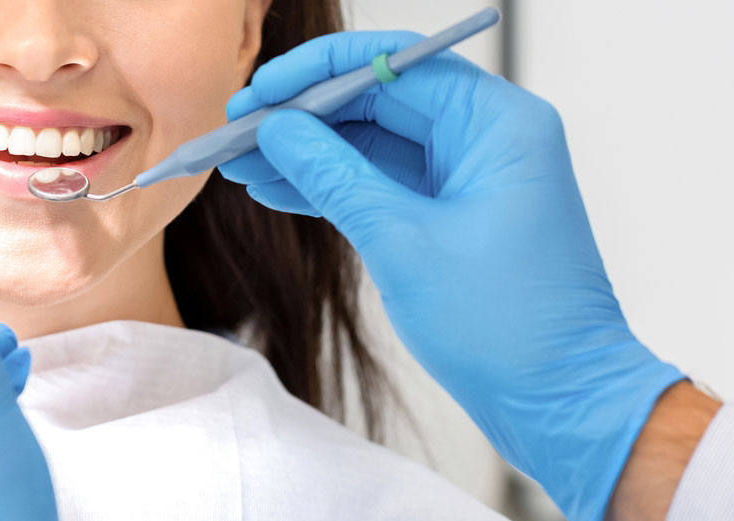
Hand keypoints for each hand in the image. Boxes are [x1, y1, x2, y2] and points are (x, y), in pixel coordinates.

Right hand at [220, 31, 683, 520]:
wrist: (558, 401)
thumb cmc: (507, 327)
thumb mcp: (402, 242)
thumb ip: (334, 175)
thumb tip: (278, 130)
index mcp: (496, 124)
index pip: (393, 66)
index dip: (316, 74)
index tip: (259, 93)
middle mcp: (487, 138)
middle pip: (378, 100)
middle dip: (303, 116)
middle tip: (237, 129)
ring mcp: (469, 176)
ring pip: (373, 143)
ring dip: (308, 153)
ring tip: (241, 162)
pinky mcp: (452, 214)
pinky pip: (382, 182)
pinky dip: (332, 186)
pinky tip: (277, 188)